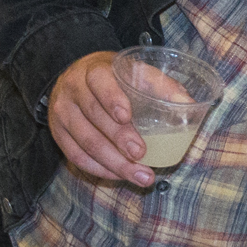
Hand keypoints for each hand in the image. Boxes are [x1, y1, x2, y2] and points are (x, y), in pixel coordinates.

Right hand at [50, 50, 152, 187]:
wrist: (79, 80)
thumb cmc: (114, 79)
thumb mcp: (134, 72)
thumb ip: (161, 85)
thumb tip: (188, 104)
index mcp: (93, 70)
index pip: (98, 82)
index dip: (111, 98)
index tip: (127, 115)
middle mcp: (73, 90)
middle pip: (94, 116)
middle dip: (119, 138)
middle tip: (141, 154)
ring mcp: (62, 113)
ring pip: (86, 142)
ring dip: (114, 163)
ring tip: (140, 175)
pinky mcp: (58, 134)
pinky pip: (77, 157)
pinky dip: (100, 170)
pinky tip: (119, 176)